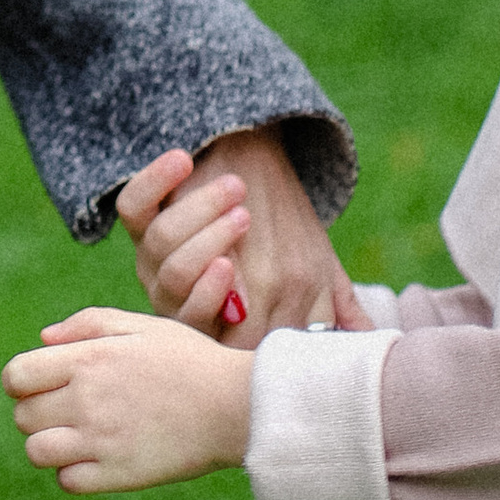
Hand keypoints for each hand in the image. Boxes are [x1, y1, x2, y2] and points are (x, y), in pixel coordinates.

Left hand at [3, 304, 253, 492]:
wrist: (237, 405)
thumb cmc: (188, 360)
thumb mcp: (140, 325)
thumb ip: (87, 324)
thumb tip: (43, 339)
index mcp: (87, 359)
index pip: (15, 377)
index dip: (22, 382)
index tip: (44, 385)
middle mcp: (86, 399)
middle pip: (23, 416)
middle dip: (37, 413)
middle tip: (68, 412)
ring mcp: (101, 440)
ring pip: (37, 452)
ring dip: (50, 446)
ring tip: (78, 438)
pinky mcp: (118, 474)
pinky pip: (67, 482)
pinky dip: (75, 473)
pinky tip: (98, 459)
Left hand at [117, 127, 367, 342]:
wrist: (250, 162)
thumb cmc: (287, 230)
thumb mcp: (316, 274)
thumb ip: (334, 309)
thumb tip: (367, 339)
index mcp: (218, 315)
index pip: (213, 331)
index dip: (229, 314)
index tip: (263, 275)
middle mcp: (179, 291)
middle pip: (179, 291)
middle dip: (208, 260)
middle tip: (244, 222)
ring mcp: (153, 254)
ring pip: (161, 246)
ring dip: (196, 214)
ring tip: (236, 188)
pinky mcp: (140, 210)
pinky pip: (132, 202)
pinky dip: (153, 177)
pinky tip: (181, 159)